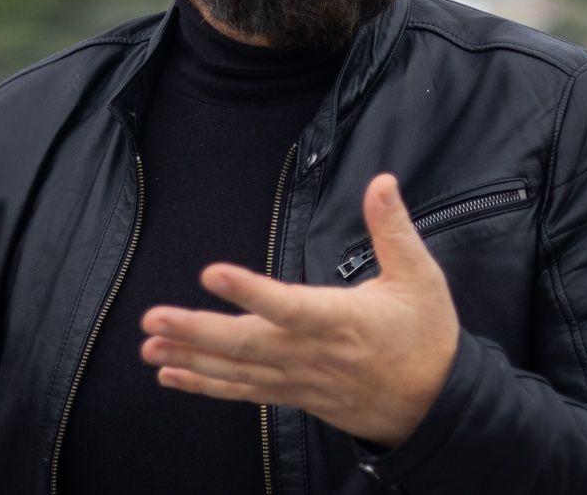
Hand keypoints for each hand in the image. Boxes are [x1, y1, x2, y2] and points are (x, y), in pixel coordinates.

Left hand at [139, 173, 460, 447]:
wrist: (436, 406)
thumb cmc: (426, 336)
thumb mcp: (419, 277)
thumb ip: (394, 229)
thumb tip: (381, 181)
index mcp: (340, 320)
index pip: (288, 305)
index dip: (250, 291)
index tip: (212, 273)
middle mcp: (312, 354)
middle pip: (247, 344)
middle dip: (196, 331)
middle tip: (152, 320)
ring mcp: (299, 379)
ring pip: (237, 372)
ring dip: (191, 359)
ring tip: (149, 347)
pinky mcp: (294, 394)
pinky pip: (243, 392)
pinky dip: (206, 385)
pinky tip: (173, 375)